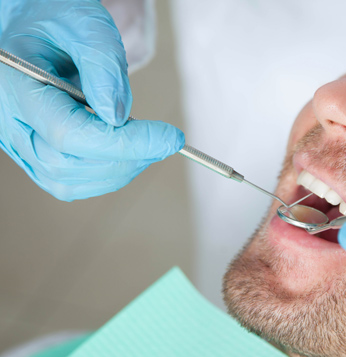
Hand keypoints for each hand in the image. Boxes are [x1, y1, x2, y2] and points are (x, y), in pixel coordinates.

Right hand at [0, 0, 183, 200]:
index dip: (124, 143)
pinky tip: (128, 152)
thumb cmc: (56, 23)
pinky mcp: (35, 155)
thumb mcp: (84, 25)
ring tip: (147, 143)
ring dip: (119, 170)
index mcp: (15, 85)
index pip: (68, 133)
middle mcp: (10, 122)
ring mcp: (19, 143)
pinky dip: (106, 174)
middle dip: (125, 158)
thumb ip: (102, 65)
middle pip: (66, 164)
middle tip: (163, 140)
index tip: (169, 137)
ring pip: (68, 181)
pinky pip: (69, 182)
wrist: (36, 29)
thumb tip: (118, 115)